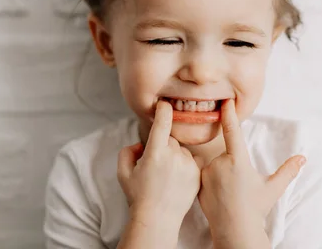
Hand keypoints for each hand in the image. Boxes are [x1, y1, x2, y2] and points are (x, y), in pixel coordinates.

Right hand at [117, 100, 201, 229]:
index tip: (164, 103)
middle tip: (155, 165)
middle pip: (169, 138)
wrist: (158, 219)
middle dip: (163, 145)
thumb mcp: (123, 172)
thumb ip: (127, 151)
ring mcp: (188, 164)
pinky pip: (192, 159)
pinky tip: (177, 179)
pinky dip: (185, 164)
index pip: (163, 120)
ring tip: (166, 176)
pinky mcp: (198, 172)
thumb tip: (141, 143)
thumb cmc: (138, 196)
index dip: (163, 109)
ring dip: (175, 155)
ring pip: (181, 149)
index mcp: (155, 152)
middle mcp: (174, 155)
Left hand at [197, 99, 305, 243]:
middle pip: (226, 156)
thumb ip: (288, 171)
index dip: (229, 114)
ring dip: (221, 174)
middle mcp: (219, 164)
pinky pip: (204, 176)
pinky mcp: (198, 184)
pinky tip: (218, 196)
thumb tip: (302, 158)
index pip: (233, 131)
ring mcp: (206, 174)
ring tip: (229, 193)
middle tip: (239, 186)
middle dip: (232, 166)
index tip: (225, 102)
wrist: (235, 231)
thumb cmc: (255, 209)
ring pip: (214, 166)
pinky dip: (211, 182)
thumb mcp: (273, 188)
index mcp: (238, 161)